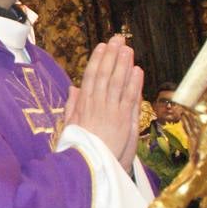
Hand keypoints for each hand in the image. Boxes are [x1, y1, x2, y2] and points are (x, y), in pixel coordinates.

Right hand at [64, 35, 143, 171]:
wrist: (88, 168)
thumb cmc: (78, 151)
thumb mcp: (69, 127)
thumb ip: (73, 106)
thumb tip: (74, 88)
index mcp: (83, 106)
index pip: (91, 78)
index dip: (97, 60)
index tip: (102, 47)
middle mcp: (97, 106)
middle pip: (105, 76)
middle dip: (112, 56)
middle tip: (118, 39)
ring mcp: (112, 112)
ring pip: (118, 83)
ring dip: (123, 64)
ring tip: (127, 48)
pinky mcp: (124, 121)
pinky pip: (130, 98)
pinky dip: (134, 83)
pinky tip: (137, 70)